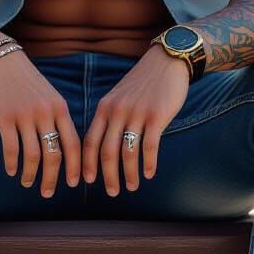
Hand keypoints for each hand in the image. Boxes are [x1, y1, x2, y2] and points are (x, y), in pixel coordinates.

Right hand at [0, 49, 80, 197]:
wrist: (3, 62)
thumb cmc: (28, 83)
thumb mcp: (50, 97)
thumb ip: (58, 119)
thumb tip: (66, 150)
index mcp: (60, 108)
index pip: (73, 143)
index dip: (75, 166)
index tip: (74, 183)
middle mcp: (46, 113)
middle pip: (54, 154)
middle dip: (52, 178)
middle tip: (47, 193)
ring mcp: (25, 115)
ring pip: (33, 155)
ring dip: (31, 174)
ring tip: (28, 183)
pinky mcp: (5, 118)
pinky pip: (11, 148)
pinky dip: (12, 163)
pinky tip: (11, 171)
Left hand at [83, 45, 189, 195]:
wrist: (166, 62)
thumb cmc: (142, 83)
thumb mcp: (118, 97)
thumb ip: (110, 118)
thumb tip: (103, 147)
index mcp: (105, 108)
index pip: (89, 141)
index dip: (87, 164)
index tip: (87, 181)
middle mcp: (117, 111)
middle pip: (106, 151)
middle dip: (107, 176)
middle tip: (112, 192)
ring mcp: (136, 113)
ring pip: (128, 152)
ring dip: (129, 173)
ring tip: (131, 186)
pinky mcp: (156, 116)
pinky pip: (150, 146)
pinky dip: (148, 163)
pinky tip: (149, 174)